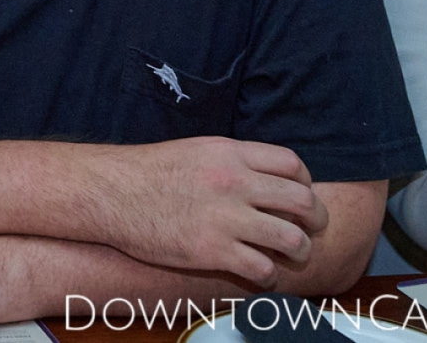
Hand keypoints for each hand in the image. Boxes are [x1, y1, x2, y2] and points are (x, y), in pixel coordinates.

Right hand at [86, 137, 325, 285]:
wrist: (110, 192)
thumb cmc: (146, 172)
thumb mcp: (195, 151)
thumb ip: (232, 161)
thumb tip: (261, 176)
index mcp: (230, 154)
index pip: (293, 164)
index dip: (307, 183)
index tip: (303, 195)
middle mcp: (234, 183)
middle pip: (302, 201)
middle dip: (316, 219)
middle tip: (313, 229)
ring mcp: (225, 218)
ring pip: (291, 239)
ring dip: (299, 250)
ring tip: (292, 255)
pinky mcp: (212, 250)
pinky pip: (262, 269)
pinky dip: (269, 276)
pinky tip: (261, 274)